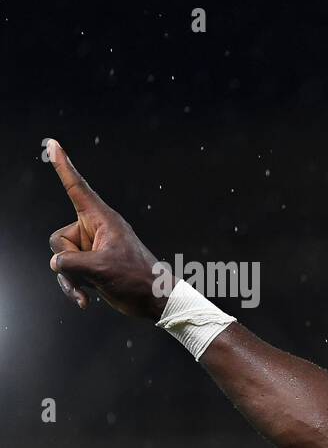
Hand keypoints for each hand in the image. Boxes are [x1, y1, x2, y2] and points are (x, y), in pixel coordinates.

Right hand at [47, 140, 171, 319]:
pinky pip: (69, 272)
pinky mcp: (92, 265)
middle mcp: (95, 230)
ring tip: (87, 290)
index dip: (63, 167)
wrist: (155, 302)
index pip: (77, 188)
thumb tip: (56, 263)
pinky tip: (85, 301)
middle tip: (91, 271)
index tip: (53, 145)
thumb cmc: (138, 280)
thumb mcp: (101, 269)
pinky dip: (74, 287)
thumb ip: (71, 262)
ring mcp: (93, 249)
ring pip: (62, 259)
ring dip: (70, 279)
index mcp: (102, 220)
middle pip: (60, 239)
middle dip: (68, 260)